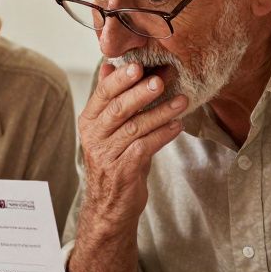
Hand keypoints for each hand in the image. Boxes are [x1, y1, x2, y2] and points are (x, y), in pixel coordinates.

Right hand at [78, 62, 187, 230]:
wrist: (109, 205)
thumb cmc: (113, 160)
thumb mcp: (108, 129)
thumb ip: (110, 99)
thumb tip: (109, 66)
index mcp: (89, 122)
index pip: (102, 94)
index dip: (120, 79)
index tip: (138, 66)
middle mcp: (94, 137)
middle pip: (117, 109)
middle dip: (140, 93)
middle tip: (160, 80)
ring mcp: (107, 155)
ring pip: (135, 128)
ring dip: (160, 112)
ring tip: (181, 101)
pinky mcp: (122, 171)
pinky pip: (144, 148)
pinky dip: (162, 135)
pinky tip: (177, 125)